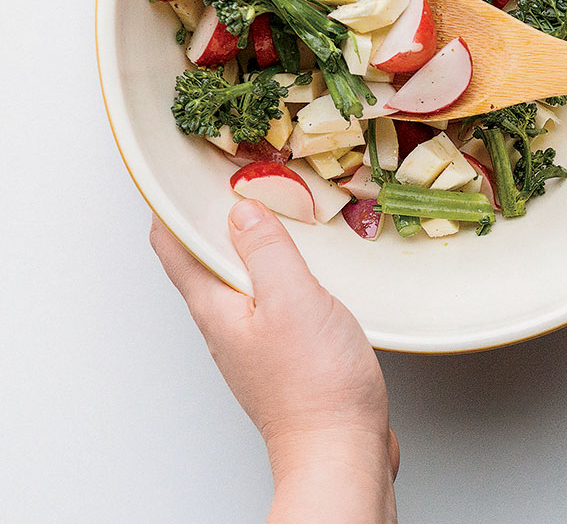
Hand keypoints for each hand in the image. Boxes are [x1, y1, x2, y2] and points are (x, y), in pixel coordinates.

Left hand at [150, 199, 398, 522]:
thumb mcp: (292, 300)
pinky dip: (277, 266)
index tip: (178, 173)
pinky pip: (270, 294)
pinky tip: (301, 263)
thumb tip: (242, 209)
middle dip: (211, 217)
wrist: (340, 449)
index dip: (169, 207)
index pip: (174, 247)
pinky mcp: (283, 349)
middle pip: (203, 259)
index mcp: (217, 307)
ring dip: (246, 241)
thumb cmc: (315, 384)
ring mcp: (254, 338)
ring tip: (267, 208)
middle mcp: (227, 323)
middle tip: (230, 179)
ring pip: (239, 276)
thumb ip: (266, 251)